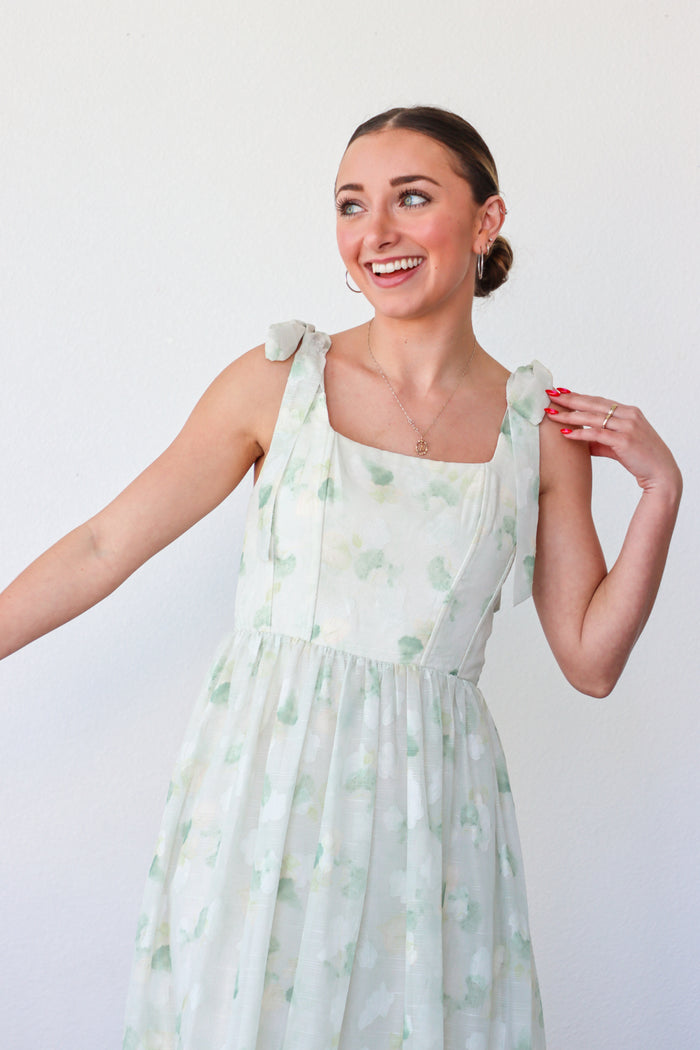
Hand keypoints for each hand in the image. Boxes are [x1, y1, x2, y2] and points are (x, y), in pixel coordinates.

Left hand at [545, 388, 681, 497]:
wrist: (661, 473)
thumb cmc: (640, 458)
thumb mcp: (617, 445)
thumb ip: (599, 440)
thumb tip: (577, 439)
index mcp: (628, 411)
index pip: (598, 400)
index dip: (579, 396)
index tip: (561, 391)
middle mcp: (629, 415)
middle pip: (593, 404)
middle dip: (570, 399)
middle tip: (550, 394)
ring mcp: (628, 427)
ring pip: (593, 418)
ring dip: (570, 415)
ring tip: (552, 414)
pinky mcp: (624, 441)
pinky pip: (597, 434)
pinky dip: (580, 433)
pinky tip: (565, 433)